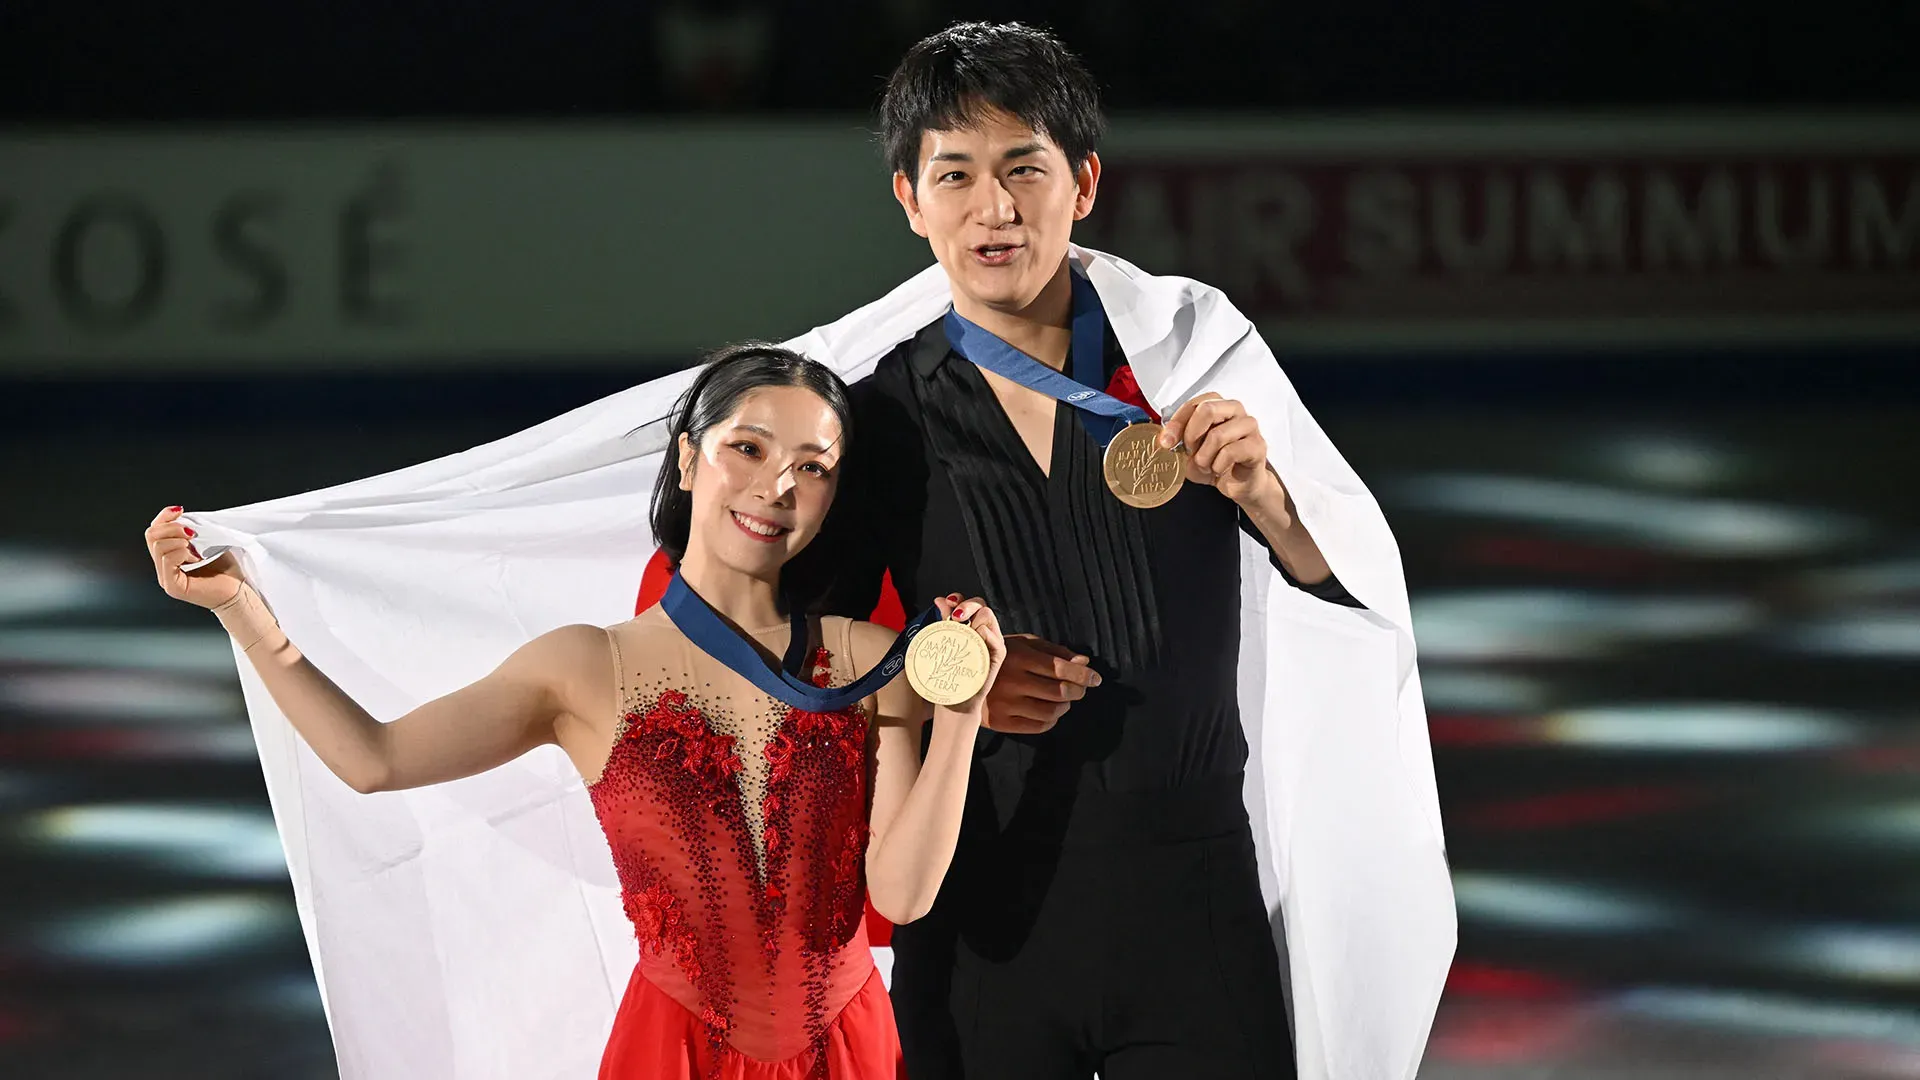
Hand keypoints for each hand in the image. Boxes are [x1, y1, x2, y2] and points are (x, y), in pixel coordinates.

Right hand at [146, 506, 243, 608]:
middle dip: (173, 528)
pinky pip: (168, 560)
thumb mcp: (206, 541)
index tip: (180, 510)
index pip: (153, 530)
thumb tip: (178, 514)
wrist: (237, 590)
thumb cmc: (225, 568)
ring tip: (196, 550)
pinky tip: (197, 558)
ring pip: (159, 547)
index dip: (164, 517)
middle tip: (192, 533)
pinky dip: (183, 553)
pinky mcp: (173, 587)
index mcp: (167, 555)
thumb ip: (189, 530)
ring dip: (180, 541)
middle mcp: (163, 566)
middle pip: (151, 536)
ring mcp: (166, 578)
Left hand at [929, 594, 1005, 717]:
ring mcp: (991, 642)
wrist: (955, 701)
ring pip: (988, 615)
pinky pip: (996, 638)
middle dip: (967, 605)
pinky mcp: (997, 655)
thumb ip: (944, 621)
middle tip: (955, 617)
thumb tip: (939, 599)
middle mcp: (981, 630)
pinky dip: (986, 633)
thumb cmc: (949, 674)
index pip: (968, 604)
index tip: (947, 602)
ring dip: (974, 618)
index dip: (959, 599)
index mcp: (968, 626)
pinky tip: (976, 636)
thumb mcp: (943, 644)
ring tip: (962, 631)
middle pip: (981, 604)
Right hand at [981, 632, 1100, 734]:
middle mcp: (1012, 681)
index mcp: (1018, 656)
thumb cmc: (998, 657)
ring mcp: (1005, 704)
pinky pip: (1039, 726)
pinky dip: (1052, 720)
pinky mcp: (1001, 722)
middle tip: (1081, 688)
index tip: (1096, 678)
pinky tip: (1049, 710)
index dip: (1083, 674)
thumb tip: (1084, 662)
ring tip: (1063, 699)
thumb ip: (1054, 651)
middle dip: (1078, 691)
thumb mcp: (1022, 644)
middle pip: (1060, 692)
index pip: (1061, 668)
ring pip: (1052, 712)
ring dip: (1065, 706)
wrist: (959, 678)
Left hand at [1160, 393, 1284, 510]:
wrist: (1239, 484)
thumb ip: (1178, 441)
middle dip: (1192, 435)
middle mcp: (1235, 410)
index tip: (1166, 442)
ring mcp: (1249, 426)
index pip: (1193, 404)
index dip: (1177, 423)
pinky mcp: (1257, 445)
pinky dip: (1218, 465)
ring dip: (1205, 457)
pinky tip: (1219, 469)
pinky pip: (1230, 452)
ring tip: (1207, 465)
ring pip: (1218, 435)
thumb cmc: (1216, 463)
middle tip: (1190, 452)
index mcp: (1218, 404)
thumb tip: (1164, 438)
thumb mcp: (1190, 451)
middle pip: (1208, 409)